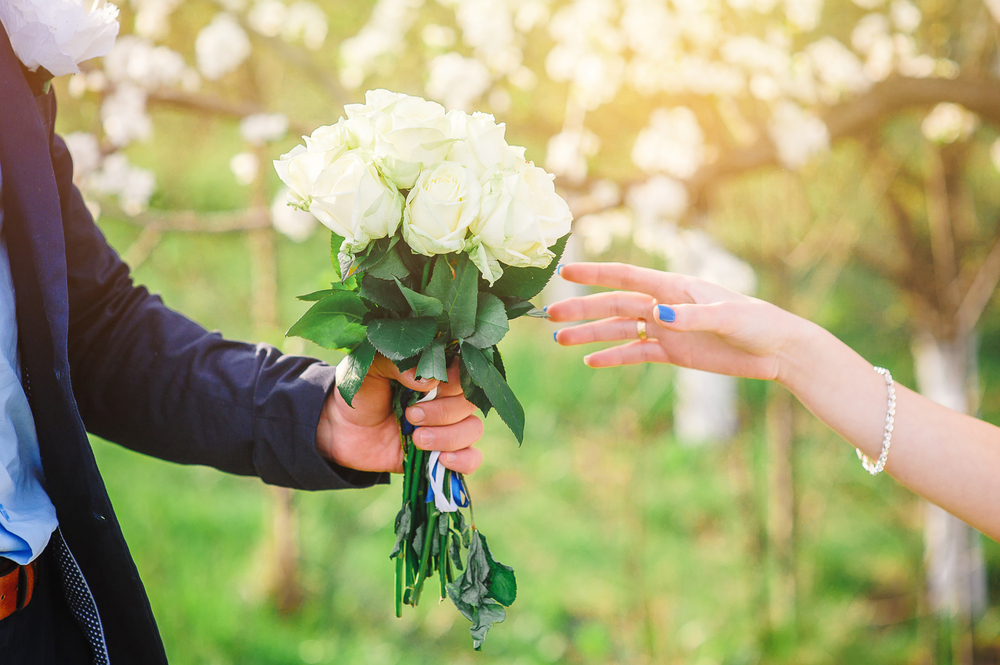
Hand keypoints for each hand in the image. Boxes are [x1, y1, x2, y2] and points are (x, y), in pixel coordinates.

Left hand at [316, 356, 483, 474]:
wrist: (341, 431)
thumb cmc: (359, 392)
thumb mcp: (370, 369)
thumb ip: (396, 364)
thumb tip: (427, 379)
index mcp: (436, 372)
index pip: (465, 370)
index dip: (455, 380)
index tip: (431, 386)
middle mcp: (448, 398)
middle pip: (470, 403)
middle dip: (443, 412)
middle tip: (411, 415)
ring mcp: (448, 427)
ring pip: (473, 430)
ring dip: (448, 437)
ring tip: (416, 438)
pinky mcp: (443, 454)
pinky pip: (472, 459)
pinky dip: (463, 460)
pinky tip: (441, 460)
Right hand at [547, 262, 806, 382]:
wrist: (778, 352)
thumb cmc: (759, 324)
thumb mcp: (728, 318)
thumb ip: (691, 317)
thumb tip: (656, 315)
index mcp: (675, 287)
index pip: (627, 278)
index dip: (595, 275)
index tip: (565, 274)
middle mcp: (664, 305)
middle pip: (614, 306)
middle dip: (581, 310)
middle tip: (549, 318)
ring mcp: (666, 329)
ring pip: (619, 330)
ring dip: (590, 334)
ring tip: (560, 341)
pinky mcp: (673, 352)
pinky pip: (636, 353)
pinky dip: (613, 357)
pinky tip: (591, 361)